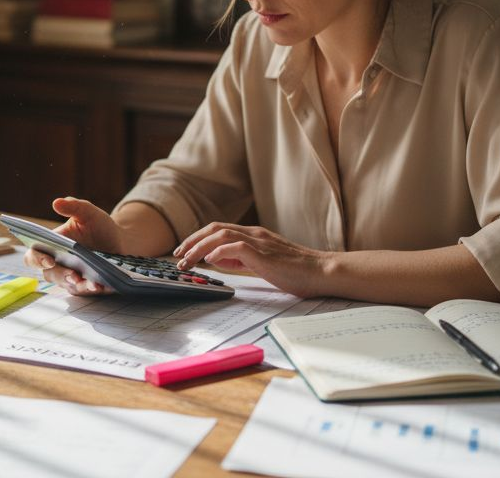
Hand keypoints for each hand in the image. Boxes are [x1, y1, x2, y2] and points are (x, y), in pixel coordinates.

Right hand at [22, 197, 119, 295]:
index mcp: (51, 245)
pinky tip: (100, 286)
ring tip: (91, 282)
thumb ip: (74, 206)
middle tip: (72, 273)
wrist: (121, 242)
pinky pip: (84, 290)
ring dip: (78, 284)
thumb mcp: (88, 213)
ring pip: (67, 285)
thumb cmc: (99, 227)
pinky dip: (91, 289)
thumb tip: (57, 202)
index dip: (36, 259)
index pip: (33, 255)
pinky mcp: (84, 286)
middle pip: (49, 274)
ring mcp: (70, 276)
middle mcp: (57, 263)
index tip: (48, 259)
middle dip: (60, 274)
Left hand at [174, 222, 330, 297]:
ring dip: (199, 247)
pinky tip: (210, 261)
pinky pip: (236, 246)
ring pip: (221, 234)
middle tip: (177, 256)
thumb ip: (241, 259)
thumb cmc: (296, 271)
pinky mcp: (264, 254)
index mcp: (254, 235)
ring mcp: (259, 242)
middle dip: (191, 240)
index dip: (197, 238)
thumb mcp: (262, 263)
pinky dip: (219, 251)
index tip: (183, 251)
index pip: (218, 229)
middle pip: (214, 227)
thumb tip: (218, 259)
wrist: (321, 272)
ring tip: (187, 260)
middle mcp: (254, 234)